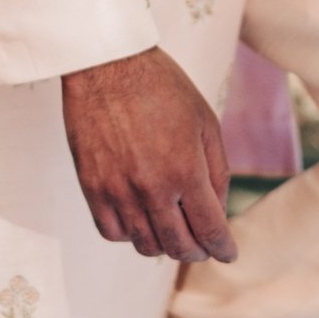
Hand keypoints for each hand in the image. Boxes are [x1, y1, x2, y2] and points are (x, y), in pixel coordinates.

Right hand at [62, 48, 236, 263]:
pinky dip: (129, 234)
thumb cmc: (161, 87)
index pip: (209, 230)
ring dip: (163, 246)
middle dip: (196, 251)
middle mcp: (152, 188)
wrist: (107, 64)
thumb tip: (218, 212)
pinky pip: (111, 232)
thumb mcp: (206, 123)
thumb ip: (217, 172)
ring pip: (144, 245)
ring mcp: (118, 190)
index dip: (222, 248)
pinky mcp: (92, 186)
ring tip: (171, 232)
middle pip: (178, 246)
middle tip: (202, 246)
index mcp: (185, 170)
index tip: (227, 253)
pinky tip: (139, 221)